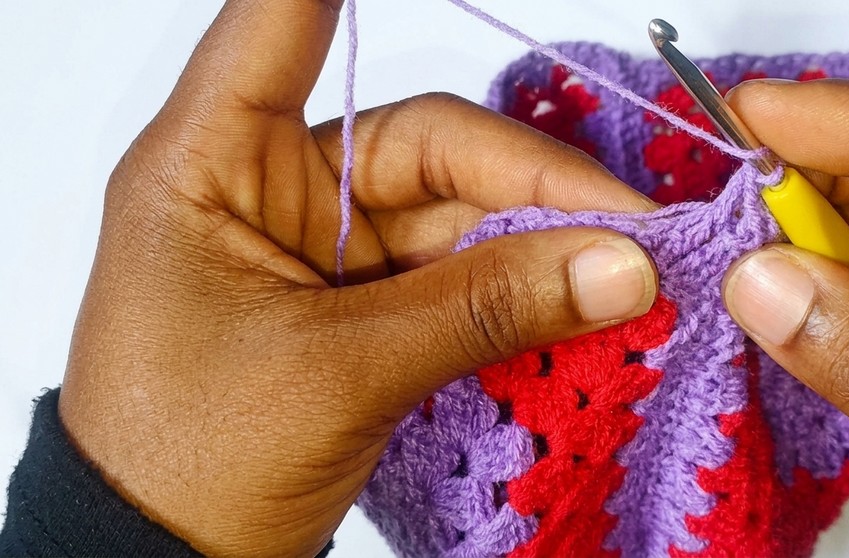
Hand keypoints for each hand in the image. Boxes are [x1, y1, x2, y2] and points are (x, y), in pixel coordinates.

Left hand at [57, 1, 658, 555]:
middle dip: (534, 185)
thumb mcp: (341, 372)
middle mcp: (271, 191)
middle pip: (426, 148)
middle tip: (631, 227)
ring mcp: (322, 253)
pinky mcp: (359, 310)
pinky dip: (515, 294)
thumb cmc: (189, 460)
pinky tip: (579, 305)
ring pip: (455, 218)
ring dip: (540, 246)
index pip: (281, 26)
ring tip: (626, 277)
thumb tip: (619, 268)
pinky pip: (455, 279)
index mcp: (214, 166)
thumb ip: (483, 310)